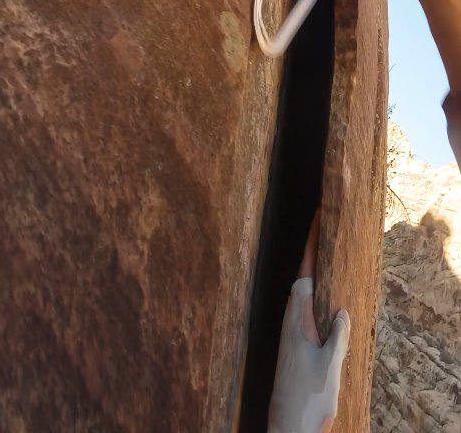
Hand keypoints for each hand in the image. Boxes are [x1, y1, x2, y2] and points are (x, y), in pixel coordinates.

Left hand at [267, 215, 349, 432]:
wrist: (288, 426)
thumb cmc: (307, 396)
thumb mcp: (330, 363)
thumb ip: (337, 334)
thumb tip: (341, 309)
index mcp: (297, 316)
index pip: (306, 270)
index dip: (312, 243)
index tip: (319, 217)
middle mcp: (291, 318)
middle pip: (304, 275)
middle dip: (313, 250)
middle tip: (327, 225)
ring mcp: (291, 329)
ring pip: (304, 292)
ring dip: (314, 271)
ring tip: (328, 251)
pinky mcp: (295, 342)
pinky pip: (307, 308)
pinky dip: (316, 294)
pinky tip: (326, 294)